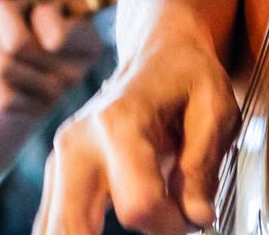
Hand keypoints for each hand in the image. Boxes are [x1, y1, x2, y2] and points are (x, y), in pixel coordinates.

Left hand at [0, 0, 102, 118]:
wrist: (21, 55)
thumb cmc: (30, 11)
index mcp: (89, 39)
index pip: (56, 36)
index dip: (34, 11)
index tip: (37, 4)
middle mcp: (78, 71)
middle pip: (19, 46)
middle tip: (1, 15)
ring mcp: (57, 96)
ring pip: (3, 68)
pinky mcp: (34, 114)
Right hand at [33, 24, 239, 234]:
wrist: (160, 52)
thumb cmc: (189, 76)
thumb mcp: (215, 105)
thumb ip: (203, 164)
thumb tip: (196, 216)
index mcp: (120, 122)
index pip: (139, 207)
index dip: (173, 224)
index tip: (194, 215)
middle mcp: (80, 142)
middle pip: (73, 230)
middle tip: (158, 228)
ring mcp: (61, 159)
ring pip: (55, 231)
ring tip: (143, 223)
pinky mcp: (57, 174)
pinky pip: (52, 225)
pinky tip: (104, 229)